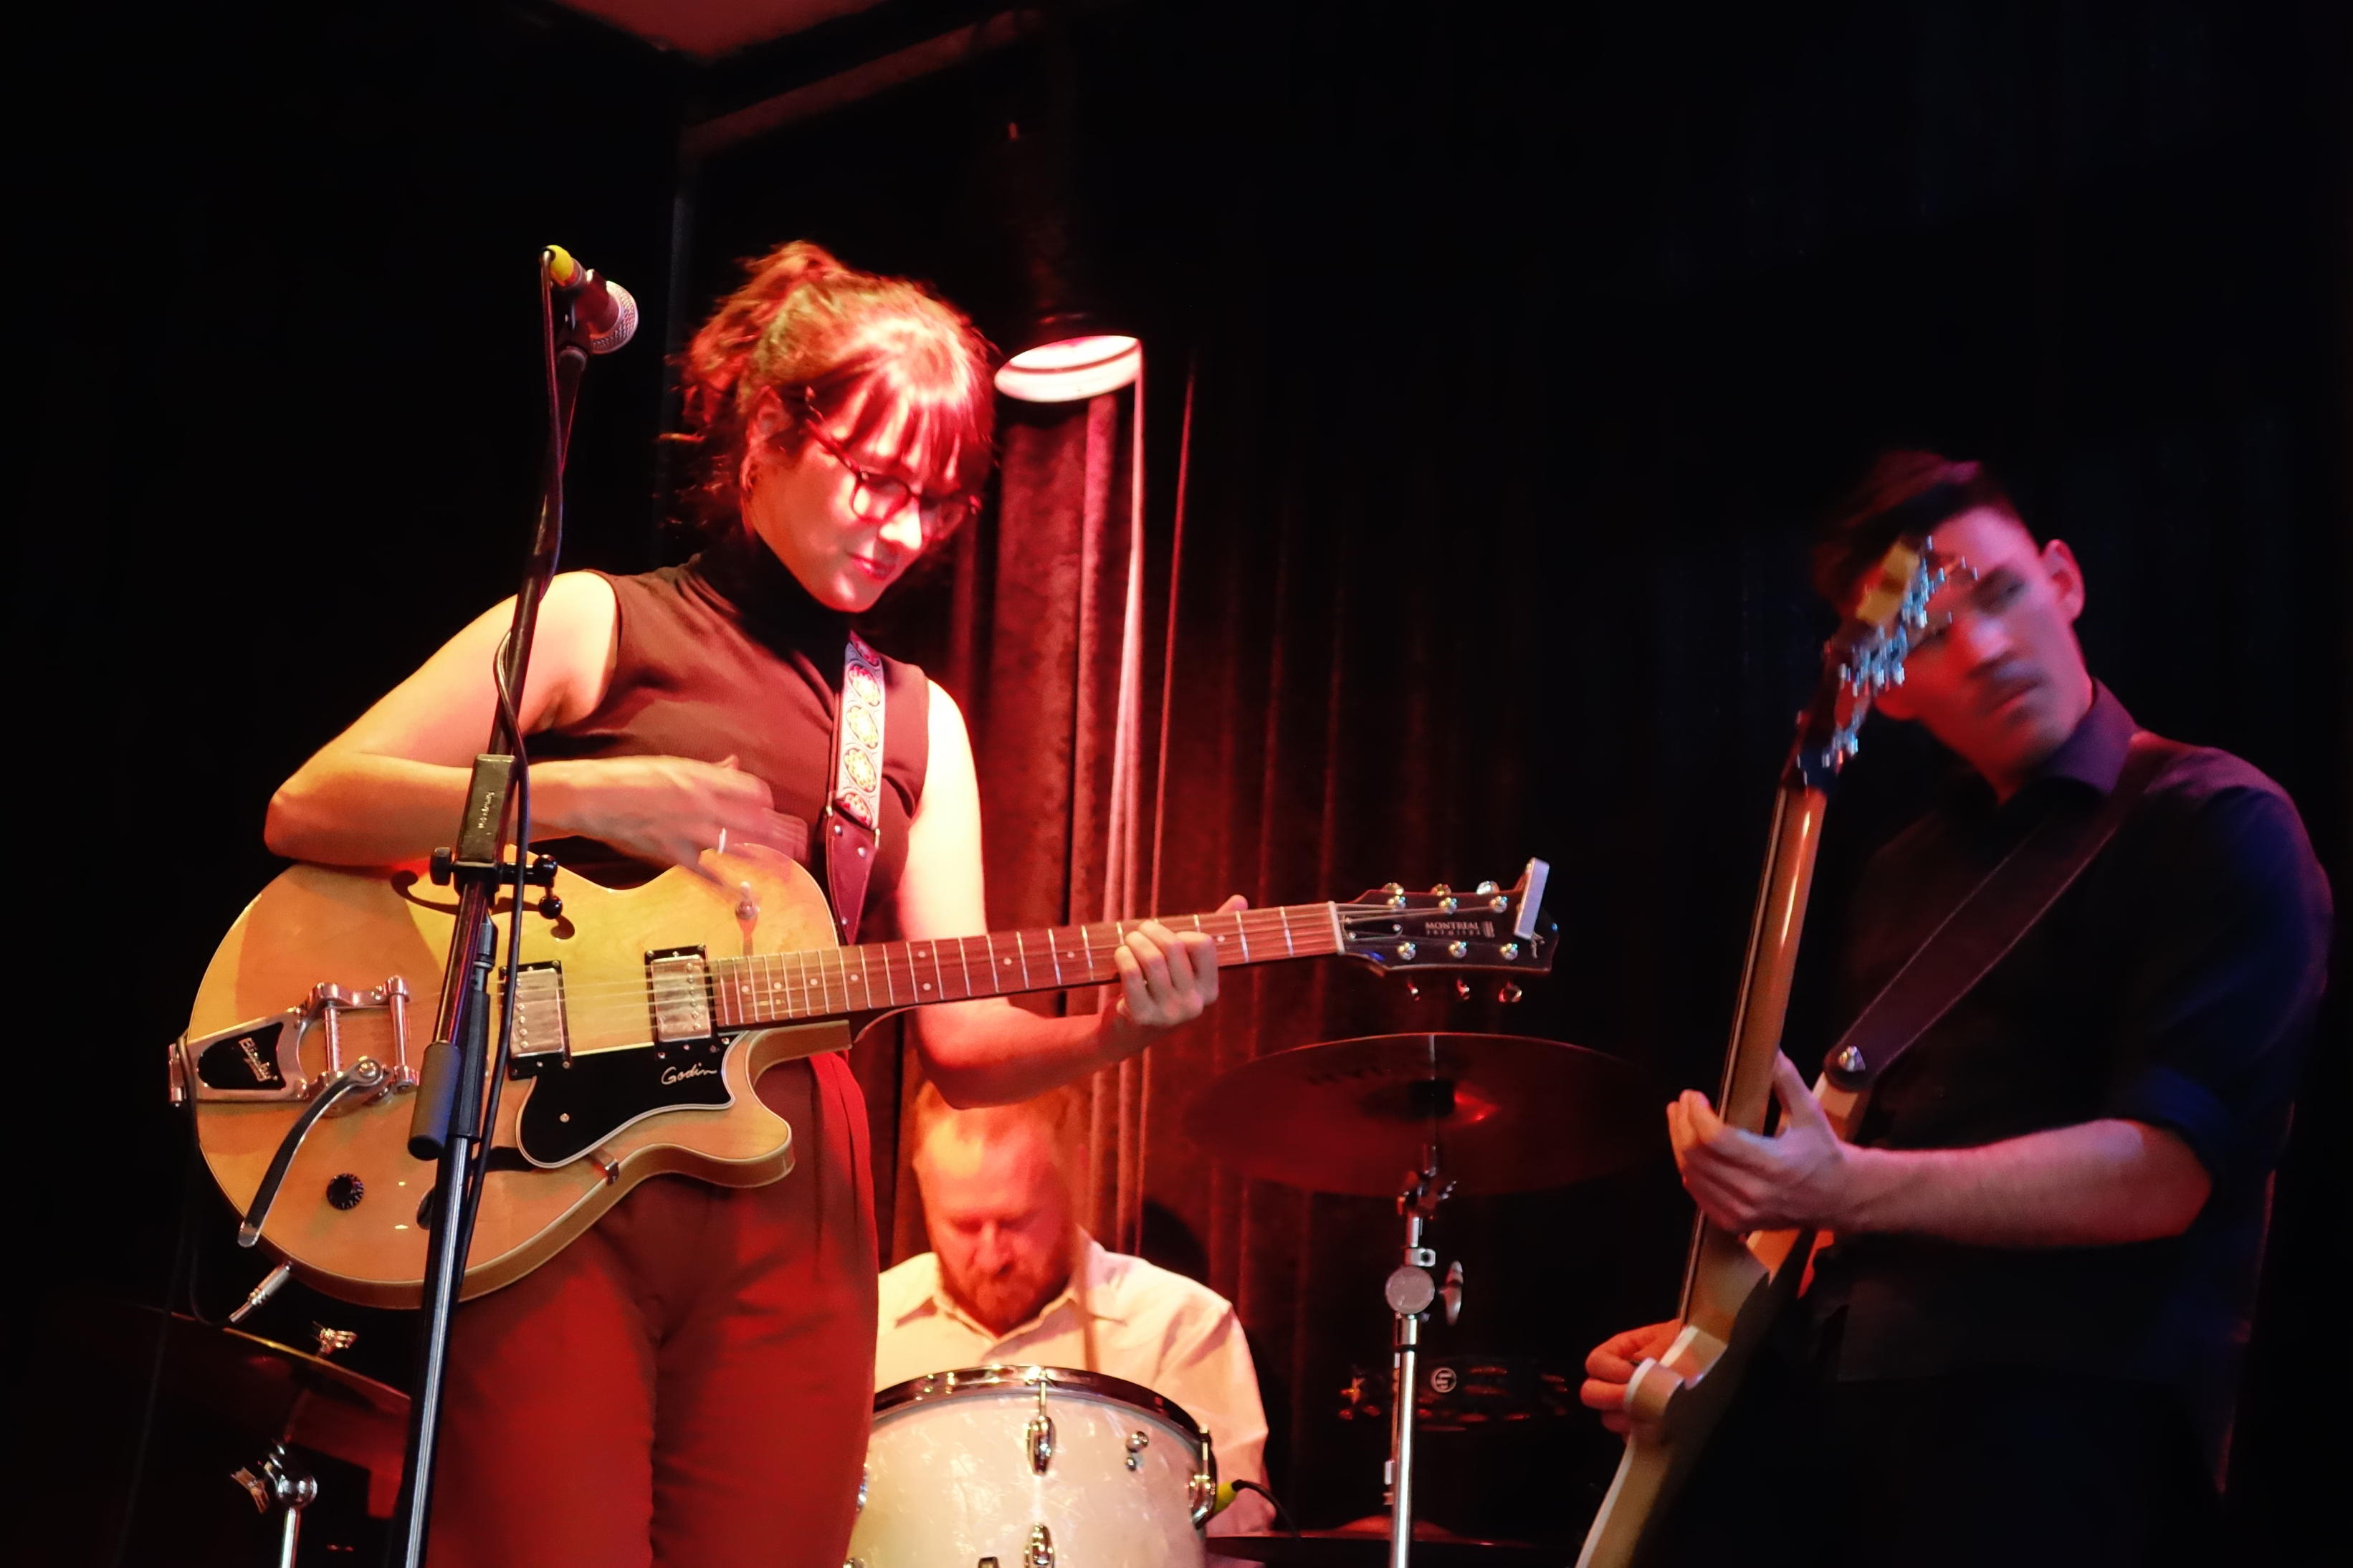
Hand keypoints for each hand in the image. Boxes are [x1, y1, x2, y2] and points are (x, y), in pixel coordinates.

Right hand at [535, 755, 799, 877]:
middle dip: (782, 831)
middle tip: (801, 840)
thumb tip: (735, 766)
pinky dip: (726, 886)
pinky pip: (706, 873)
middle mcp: (703, 804)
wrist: (594, 797)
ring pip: (739, 846)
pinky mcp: (673, 854)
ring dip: (768, 856)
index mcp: (704, 779)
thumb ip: (709, 771)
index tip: (774, 811)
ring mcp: (689, 831)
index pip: (753, 791)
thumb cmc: (631, 777)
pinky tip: (743, 893)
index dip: (767, 802)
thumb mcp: (674, 765)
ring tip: (790, 864)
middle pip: (756, 820)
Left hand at [1108, 894, 1247, 1033]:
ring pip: (1151, 959)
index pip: (1203, 944)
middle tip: (1139, 930)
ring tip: (1129, 940)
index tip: (1167, 935)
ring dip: (1134, 942)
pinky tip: (1120, 954)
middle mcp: (1194, 1004)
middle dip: (1151, 931)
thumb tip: (1241, 899)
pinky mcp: (1142, 1017)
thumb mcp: (1185, 967)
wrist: (1128, 1032)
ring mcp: (1169, 1013)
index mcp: (1209, 990)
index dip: (1182, 933)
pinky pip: (1131, 973)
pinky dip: (1123, 956)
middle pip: (1173, 948)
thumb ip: (1212, 934)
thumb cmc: (1160, 989)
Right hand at [1579, 1320, 1680, 1434]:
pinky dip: (1642, 1434)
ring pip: (1610, 1419)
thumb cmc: (1691, 1348)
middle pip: (1591, 1393)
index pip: (1595, 1363)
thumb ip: (1649, 1355)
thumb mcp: (1671, 1340)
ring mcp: (1628, 1405)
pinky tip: (1660, 1427)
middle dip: (1611, 1397)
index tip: (1632, 1374)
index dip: (1609, 1371)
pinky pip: (1629, 1437)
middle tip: (1635, 1399)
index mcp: (1621, 1351)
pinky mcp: (1640, 1426)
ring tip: (1653, 1412)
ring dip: (1629, 1418)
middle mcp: (1618, 1379)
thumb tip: (1633, 1377)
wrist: (1712, 1367)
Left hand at [1666, 1053, 1849, 1232]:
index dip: (1696, 1115)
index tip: (1693, 1095)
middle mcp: (1753, 1192)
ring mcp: (1743, 1212)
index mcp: (1772, 1164)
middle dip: (1681, 1125)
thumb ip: (1786, 1079)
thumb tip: (1767, 1045)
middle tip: (1681, 1103)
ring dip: (1679, 1144)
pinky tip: (1689, 1152)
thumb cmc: (1823, 1150)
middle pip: (1697, 1157)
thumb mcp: (1809, 1112)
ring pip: (1692, 1176)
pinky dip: (1689, 1171)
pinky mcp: (1736, 1223)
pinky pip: (1699, 1196)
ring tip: (1678, 1119)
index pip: (1716, 1139)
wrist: (1840, 1197)